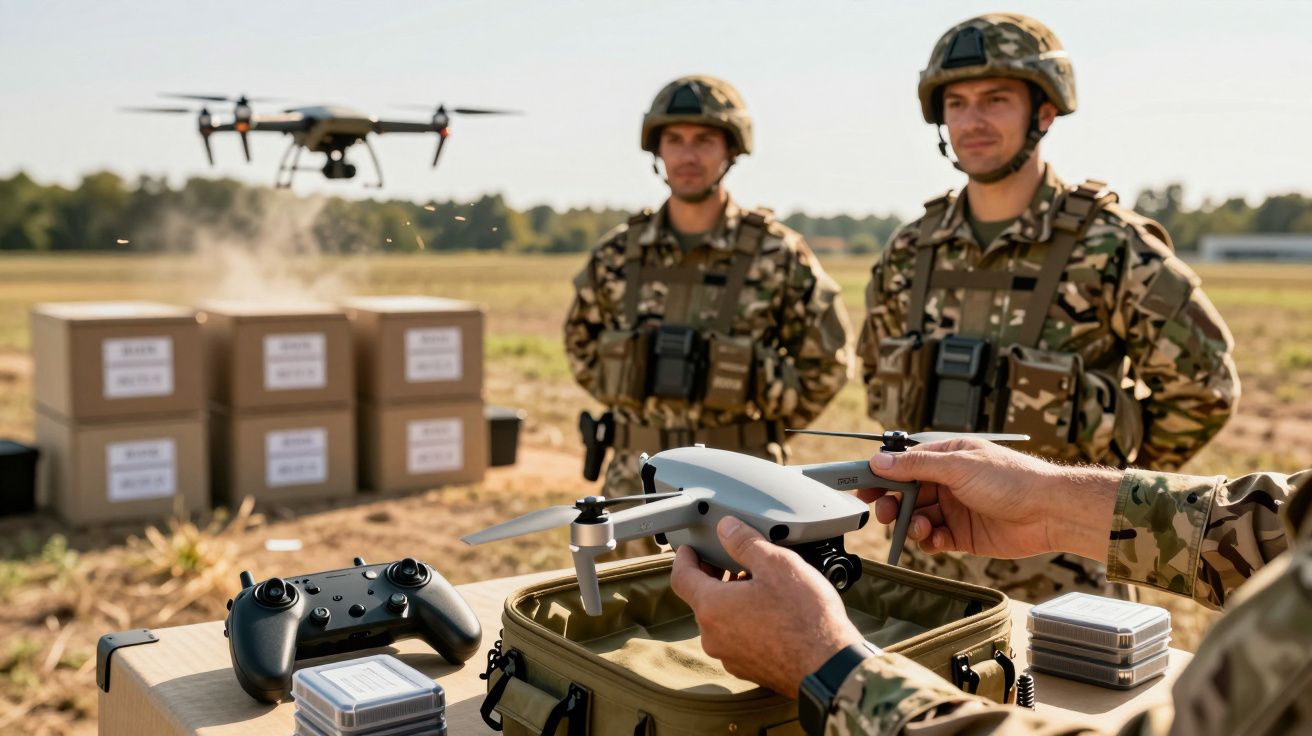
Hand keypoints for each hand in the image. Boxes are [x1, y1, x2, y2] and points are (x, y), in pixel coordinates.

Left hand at [670, 516, 864, 696]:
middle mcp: (714, 636)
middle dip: (714, 577)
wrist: (829, 666)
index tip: (688, 551)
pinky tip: (769, 613)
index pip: (681, 578)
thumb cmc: (805, 618)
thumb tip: (726, 528)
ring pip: (721, 621)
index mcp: (712, 607)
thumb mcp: (776, 564)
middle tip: (730, 561)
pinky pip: (737, 639)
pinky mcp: (749, 669)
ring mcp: (730, 656)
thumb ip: (745, 543)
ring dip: (732, 600)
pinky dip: (745, 622)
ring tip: (758, 585)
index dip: (684, 559)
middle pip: (702, 599)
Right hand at [858, 438, 1119, 561]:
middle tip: (885, 513)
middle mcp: (947, 481)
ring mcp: (954, 508)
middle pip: (905, 493)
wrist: (1049, 512)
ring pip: (917, 518)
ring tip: (921, 528)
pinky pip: (934, 539)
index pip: (902, 463)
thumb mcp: (958, 466)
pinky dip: (930, 541)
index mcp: (945, 457)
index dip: (879, 474)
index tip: (858, 486)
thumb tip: (880, 462)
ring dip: (912, 525)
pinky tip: (936, 540)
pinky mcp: (963, 534)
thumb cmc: (1011, 479)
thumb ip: (916, 467)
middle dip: (892, 503)